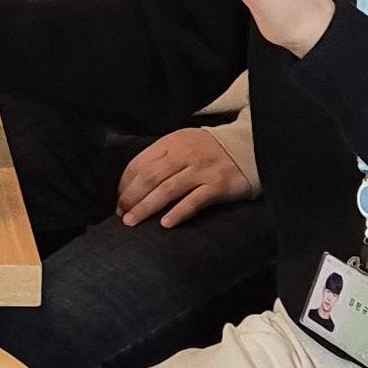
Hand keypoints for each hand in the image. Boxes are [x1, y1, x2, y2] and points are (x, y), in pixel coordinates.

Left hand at [115, 123, 248, 226]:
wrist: (249, 146)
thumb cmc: (208, 150)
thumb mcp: (183, 144)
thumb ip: (161, 159)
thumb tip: (133, 185)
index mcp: (171, 143)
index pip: (139, 164)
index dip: (124, 184)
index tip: (118, 201)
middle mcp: (184, 154)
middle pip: (149, 177)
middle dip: (131, 198)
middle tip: (121, 215)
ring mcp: (201, 170)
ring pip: (167, 189)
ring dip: (146, 207)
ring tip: (132, 222)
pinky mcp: (218, 185)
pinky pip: (194, 201)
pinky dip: (178, 212)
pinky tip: (165, 224)